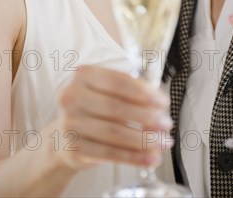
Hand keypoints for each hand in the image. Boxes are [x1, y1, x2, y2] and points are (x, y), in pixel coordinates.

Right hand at [57, 65, 172, 170]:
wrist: (65, 136)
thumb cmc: (94, 108)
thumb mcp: (106, 92)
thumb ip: (130, 92)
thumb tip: (159, 105)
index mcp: (83, 75)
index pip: (118, 81)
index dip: (143, 92)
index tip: (163, 102)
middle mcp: (72, 96)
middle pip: (116, 107)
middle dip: (147, 117)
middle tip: (167, 124)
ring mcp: (71, 122)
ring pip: (114, 132)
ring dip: (144, 139)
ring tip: (163, 142)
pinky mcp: (74, 147)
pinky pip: (110, 153)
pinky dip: (134, 157)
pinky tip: (151, 158)